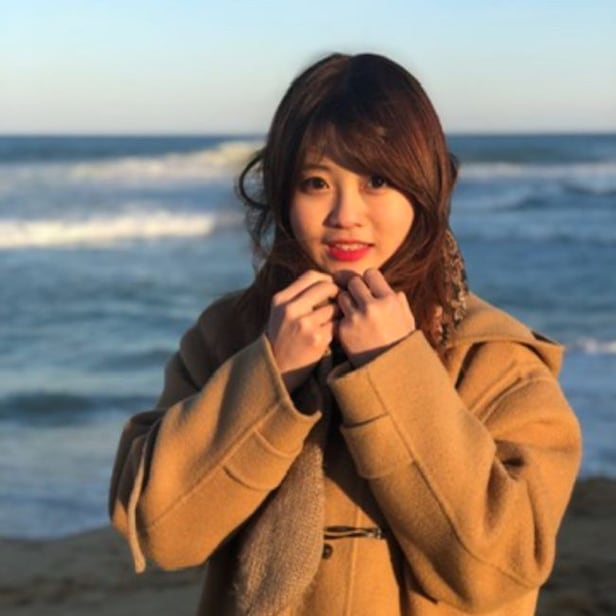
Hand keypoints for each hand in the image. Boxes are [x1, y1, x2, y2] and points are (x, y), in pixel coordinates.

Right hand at [266, 270, 339, 392]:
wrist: (277, 370)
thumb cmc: (283, 339)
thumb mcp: (281, 313)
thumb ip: (298, 296)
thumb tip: (328, 280)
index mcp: (280, 299)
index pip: (310, 276)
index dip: (326, 279)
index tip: (332, 287)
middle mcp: (290, 309)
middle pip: (325, 286)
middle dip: (338, 292)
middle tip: (342, 301)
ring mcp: (304, 324)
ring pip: (335, 306)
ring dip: (341, 311)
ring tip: (339, 318)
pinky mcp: (317, 339)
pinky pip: (338, 324)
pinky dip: (341, 327)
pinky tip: (338, 332)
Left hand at [336, 268, 414, 366]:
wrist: (389, 374)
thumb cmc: (401, 347)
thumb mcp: (408, 323)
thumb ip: (400, 304)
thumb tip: (394, 290)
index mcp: (390, 300)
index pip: (370, 273)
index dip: (368, 280)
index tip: (368, 288)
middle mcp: (372, 306)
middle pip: (353, 282)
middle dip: (355, 290)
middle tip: (358, 300)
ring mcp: (355, 318)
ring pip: (342, 297)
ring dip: (346, 303)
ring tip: (354, 314)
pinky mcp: (343, 331)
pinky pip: (337, 316)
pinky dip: (342, 320)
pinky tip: (349, 328)